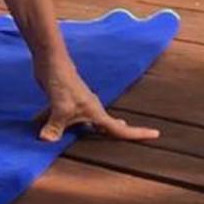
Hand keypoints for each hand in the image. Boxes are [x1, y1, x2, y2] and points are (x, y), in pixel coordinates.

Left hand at [35, 62, 159, 145]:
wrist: (51, 61)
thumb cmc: (62, 82)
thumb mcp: (60, 108)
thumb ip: (55, 128)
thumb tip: (46, 141)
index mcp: (96, 112)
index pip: (120, 128)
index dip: (138, 133)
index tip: (157, 133)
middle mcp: (91, 110)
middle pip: (108, 127)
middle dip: (119, 134)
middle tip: (133, 140)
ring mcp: (79, 106)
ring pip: (88, 125)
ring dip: (92, 133)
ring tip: (100, 142)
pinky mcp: (66, 103)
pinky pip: (71, 121)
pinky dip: (68, 128)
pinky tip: (61, 132)